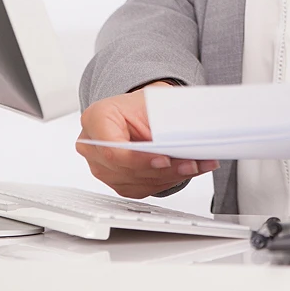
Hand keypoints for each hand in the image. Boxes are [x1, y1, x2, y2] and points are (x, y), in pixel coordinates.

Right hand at [76, 84, 218, 199]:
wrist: (138, 111)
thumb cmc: (141, 104)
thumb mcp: (151, 102)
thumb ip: (161, 122)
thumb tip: (185, 137)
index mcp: (96, 119)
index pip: (113, 149)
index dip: (140, 159)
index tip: (165, 159)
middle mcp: (93, 147)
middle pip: (127, 169)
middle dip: (164, 169)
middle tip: (191, 163)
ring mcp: (103, 168)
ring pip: (137, 182)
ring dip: (170, 177)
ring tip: (196, 165)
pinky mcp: (117, 181)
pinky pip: (142, 188)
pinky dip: (167, 181)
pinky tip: (186, 171)